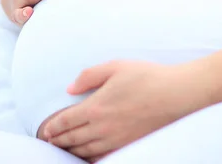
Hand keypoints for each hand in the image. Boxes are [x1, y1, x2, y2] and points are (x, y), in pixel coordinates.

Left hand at [42, 59, 209, 161]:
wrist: (176, 95)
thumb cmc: (146, 77)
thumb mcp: (116, 67)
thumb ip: (89, 76)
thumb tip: (70, 88)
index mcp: (96, 107)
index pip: (66, 121)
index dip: (53, 127)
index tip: (46, 130)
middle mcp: (102, 127)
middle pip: (72, 139)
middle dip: (58, 140)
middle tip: (49, 141)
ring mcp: (116, 140)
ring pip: (85, 151)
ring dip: (71, 150)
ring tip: (64, 148)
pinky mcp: (128, 145)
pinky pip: (103, 157)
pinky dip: (90, 158)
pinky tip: (87, 156)